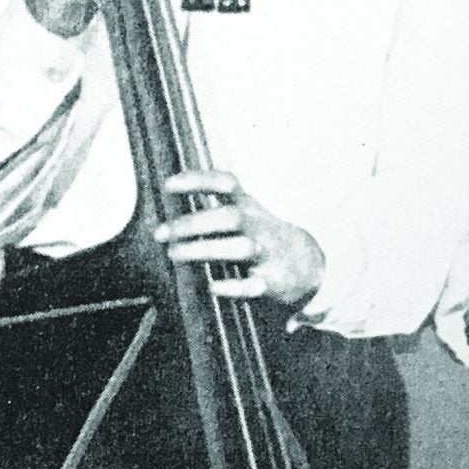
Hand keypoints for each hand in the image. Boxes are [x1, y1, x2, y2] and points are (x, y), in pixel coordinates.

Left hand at [153, 170, 325, 305]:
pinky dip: (231, 286)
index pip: (227, 184)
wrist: (308, 265)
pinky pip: (253, 285)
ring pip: (241, 247)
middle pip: (231, 217)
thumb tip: (164, 217)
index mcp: (249, 207)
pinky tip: (212, 286)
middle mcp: (259, 226)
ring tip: (174, 255)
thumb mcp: (245, 213)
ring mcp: (269, 254)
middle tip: (160, 233)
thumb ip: (212, 209)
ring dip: (205, 250)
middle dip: (193, 223)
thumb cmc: (261, 237)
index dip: (198, 181)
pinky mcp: (273, 282)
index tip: (168, 185)